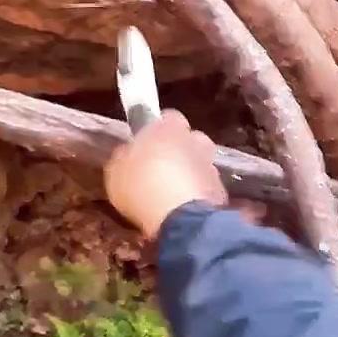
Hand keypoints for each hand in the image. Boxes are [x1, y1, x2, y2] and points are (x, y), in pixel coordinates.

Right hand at [104, 110, 227, 239]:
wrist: (180, 219)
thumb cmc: (141, 186)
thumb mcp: (116, 170)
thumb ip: (125, 155)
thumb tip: (128, 152)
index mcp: (169, 126)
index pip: (167, 117)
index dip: (157, 129)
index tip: (146, 144)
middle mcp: (196, 139)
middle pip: (188, 139)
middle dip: (177, 151)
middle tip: (159, 169)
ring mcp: (212, 165)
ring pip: (199, 163)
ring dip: (188, 174)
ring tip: (172, 195)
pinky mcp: (222, 190)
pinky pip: (206, 187)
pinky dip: (197, 194)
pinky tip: (184, 210)